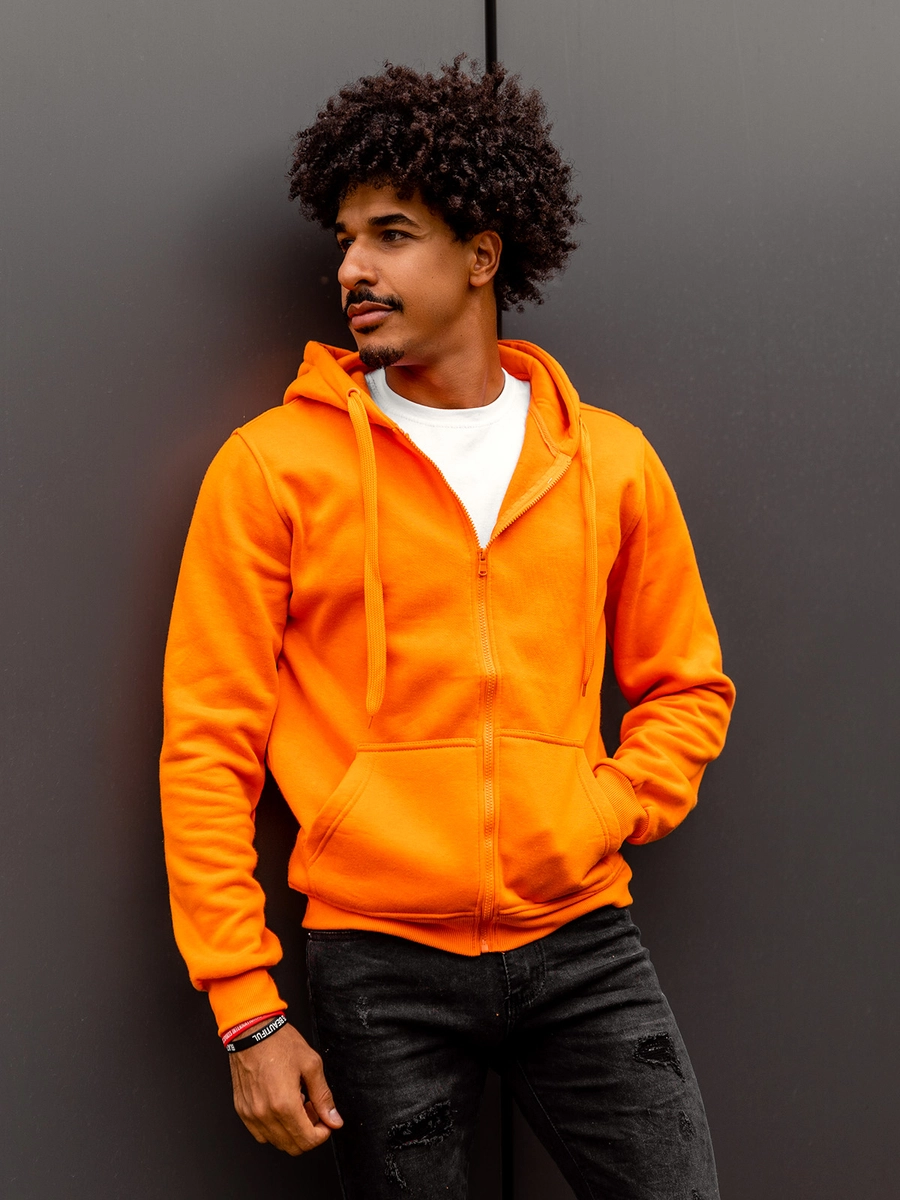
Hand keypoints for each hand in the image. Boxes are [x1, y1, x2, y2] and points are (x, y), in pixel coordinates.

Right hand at [229, 1021, 342, 1155]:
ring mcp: (251, 1114)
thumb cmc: (279, 1043)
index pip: (308, 1140)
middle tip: (312, 1109)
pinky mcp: (242, 1111)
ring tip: (296, 1104)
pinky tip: (280, 1106)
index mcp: (284, 1104)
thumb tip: (334, 1120)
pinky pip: (261, 1134)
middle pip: (294, 1147)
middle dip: (309, 1133)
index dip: (323, 1133)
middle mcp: (265, 1114)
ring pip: (277, 1142)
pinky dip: (274, 1128)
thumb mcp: (311, 1065)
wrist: (251, 1031)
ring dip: (291, 1131)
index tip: (326, 1121)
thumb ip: (324, 1096)